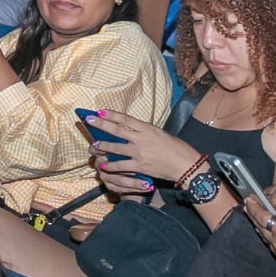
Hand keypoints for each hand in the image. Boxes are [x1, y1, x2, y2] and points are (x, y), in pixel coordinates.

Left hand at [83, 109, 204, 184]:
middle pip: (117, 130)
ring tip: (93, 145)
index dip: (112, 114)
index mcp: (148, 128)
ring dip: (102, 146)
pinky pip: (121, 166)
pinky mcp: (140, 166)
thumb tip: (130, 128)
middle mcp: (142, 139)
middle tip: (89, 120)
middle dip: (101, 124)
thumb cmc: (176, 148)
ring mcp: (140, 153)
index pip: (126, 119)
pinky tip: (104, 166)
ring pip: (115, 148)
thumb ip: (145, 131)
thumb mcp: (161, 134)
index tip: (100, 110)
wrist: (186, 165)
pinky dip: (111, 166)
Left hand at [248, 178, 275, 276]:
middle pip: (260, 227)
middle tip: (249, 206)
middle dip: (253, 216)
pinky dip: (270, 239)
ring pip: (266, 239)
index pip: (261, 215)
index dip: (254, 206)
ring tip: (258, 219)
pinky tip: (272, 235)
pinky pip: (273, 248)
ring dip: (261, 228)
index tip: (248, 199)